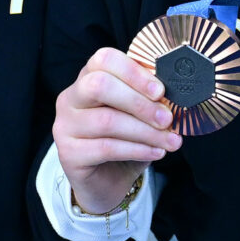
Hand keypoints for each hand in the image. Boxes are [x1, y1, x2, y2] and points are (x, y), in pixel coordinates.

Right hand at [53, 46, 178, 203]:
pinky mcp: (69, 153)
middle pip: (99, 85)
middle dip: (139, 102)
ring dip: (146, 131)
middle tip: (167, 118)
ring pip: (107, 121)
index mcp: (87, 78)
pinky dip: (138, 149)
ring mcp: (65, 126)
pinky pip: (107, 147)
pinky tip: (157, 152)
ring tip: (170, 141)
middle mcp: (70, 99)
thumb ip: (149, 100)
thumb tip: (174, 98)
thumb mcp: (137, 115)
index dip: (134, 72)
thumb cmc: (124, 141)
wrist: (106, 181)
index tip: (160, 91)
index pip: (104, 59)